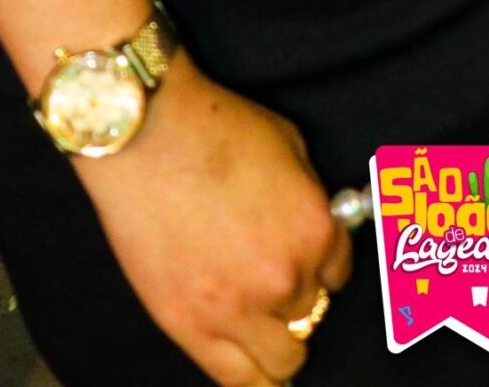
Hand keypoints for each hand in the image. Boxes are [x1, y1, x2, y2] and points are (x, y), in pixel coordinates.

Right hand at [77, 49, 351, 384]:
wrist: (146, 134)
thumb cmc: (213, 127)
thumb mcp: (288, 144)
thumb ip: (308, 197)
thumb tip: (316, 225)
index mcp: (314, 229)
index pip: (341, 271)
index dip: (323, 262)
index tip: (305, 257)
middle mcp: (285, 278)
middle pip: (312, 312)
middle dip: (297, 296)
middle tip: (271, 277)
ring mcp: (238, 310)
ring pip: (283, 361)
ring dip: (278, 340)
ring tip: (260, 321)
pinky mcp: (191, 328)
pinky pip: (239, 381)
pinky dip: (251, 375)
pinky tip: (246, 355)